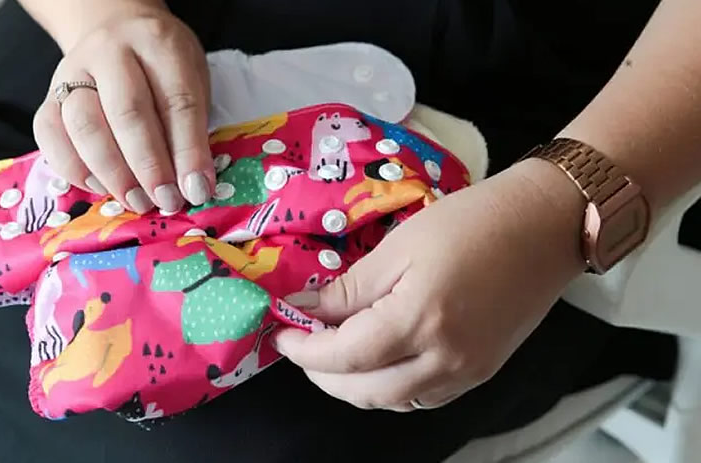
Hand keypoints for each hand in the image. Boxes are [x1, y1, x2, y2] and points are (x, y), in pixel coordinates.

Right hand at [33, 2, 213, 213]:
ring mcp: (72, 71)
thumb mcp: (192, 80)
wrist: (115, 30)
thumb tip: (192, 185)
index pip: (177, 100)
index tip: (196, 190)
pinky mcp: (48, 95)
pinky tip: (100, 188)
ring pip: (83, 124)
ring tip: (136, 200)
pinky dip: (74, 168)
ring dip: (112, 172)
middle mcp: (110, 51)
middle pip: (127, 112)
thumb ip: (192, 127)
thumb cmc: (162, 66)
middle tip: (165, 201)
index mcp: (157, 43)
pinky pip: (49, 133)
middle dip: (149, 166)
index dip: (189, 152)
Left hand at [273, 160, 586, 410]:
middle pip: (366, 392)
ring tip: (335, 354)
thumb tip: (306, 309)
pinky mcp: (483, 372)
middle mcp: (445, 360)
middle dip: (324, 375)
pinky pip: (424, 397)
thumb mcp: (399, 247)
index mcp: (420, 321)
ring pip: (394, 402)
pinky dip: (391, 388)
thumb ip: (349, 288)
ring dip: (356, 386)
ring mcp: (468, 372)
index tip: (283, 335)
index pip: (344, 356)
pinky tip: (379, 362)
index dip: (305, 350)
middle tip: (303, 346)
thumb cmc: (473, 222)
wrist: (546, 225)